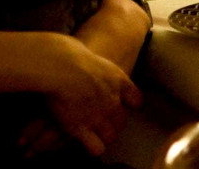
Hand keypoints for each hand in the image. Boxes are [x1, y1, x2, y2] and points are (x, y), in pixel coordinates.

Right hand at [37, 35, 142, 156]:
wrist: (62, 66)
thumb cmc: (70, 54)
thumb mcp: (90, 51)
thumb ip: (91, 61)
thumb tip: (78, 53)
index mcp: (118, 80)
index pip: (136, 98)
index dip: (132, 103)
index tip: (128, 104)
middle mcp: (112, 101)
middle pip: (122, 120)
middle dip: (114, 123)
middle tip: (102, 122)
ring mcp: (98, 116)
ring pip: (111, 136)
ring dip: (104, 137)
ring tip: (94, 136)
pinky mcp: (81, 128)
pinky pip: (96, 148)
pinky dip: (92, 147)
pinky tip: (84, 142)